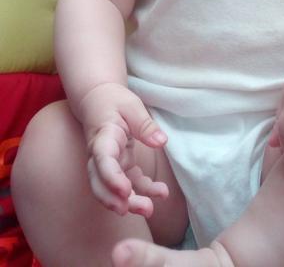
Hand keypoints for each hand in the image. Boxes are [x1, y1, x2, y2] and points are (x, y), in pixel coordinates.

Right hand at [78, 83, 168, 217]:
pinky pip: (128, 182)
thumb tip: (161, 142)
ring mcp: (109, 163)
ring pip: (113, 188)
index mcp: (103, 137)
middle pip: (102, 183)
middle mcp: (100, 155)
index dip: (112, 178)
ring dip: (130, 202)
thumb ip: (145, 124)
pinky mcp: (119, 165)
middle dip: (117, 200)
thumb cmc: (114, 100)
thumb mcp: (132, 106)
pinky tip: (160, 193)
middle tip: (141, 208)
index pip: (103, 160)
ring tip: (150, 209)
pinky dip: (142, 190)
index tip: (125, 190)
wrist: (98, 99)